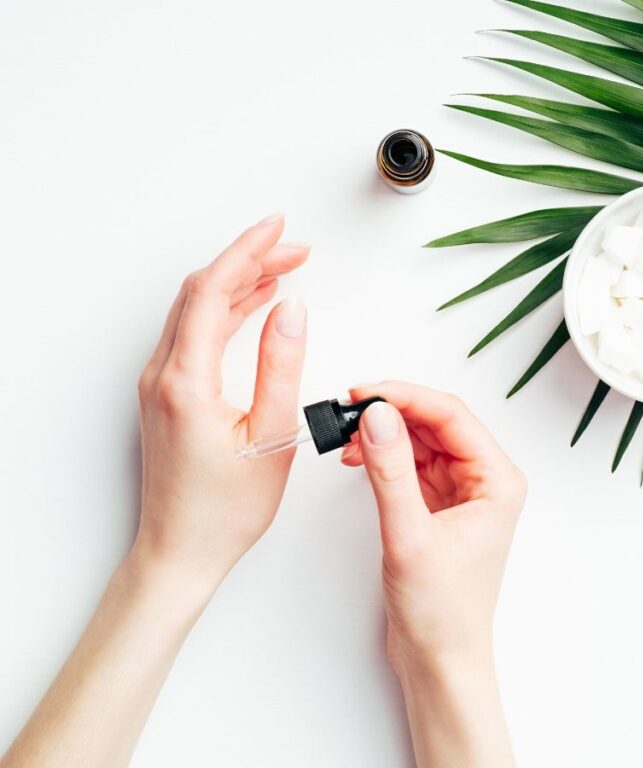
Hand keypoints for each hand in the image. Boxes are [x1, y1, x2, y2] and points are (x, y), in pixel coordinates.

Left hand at [134, 214, 309, 592]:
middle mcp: (163, 375)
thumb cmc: (224, 509)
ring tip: (281, 269)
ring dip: (238, 283)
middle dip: (248, 260)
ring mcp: (160, 383)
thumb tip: (291, 311)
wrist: (181, 550)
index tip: (278, 229)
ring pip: (196, 310)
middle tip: (293, 247)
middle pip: (202, 291)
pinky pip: (194, 334)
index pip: (214, 291)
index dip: (248, 251)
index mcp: (186, 380)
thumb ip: (281, 367)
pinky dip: (225, 310)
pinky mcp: (166, 395)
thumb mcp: (271, 438)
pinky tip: (253, 307)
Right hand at [341, 383, 526, 671]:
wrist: (439, 659)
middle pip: (437, 424)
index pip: (452, 416)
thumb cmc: (442, 610)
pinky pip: (412, 466)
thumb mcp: (409, 535)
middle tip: (349, 409)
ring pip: (422, 442)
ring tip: (348, 437)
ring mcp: (463, 494)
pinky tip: (359, 458)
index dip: (406, 397)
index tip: (365, 392)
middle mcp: (485, 482)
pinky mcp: (439, 508)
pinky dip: (385, 458)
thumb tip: (377, 416)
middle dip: (393, 413)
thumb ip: (390, 471)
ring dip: (386, 435)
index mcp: (498, 481)